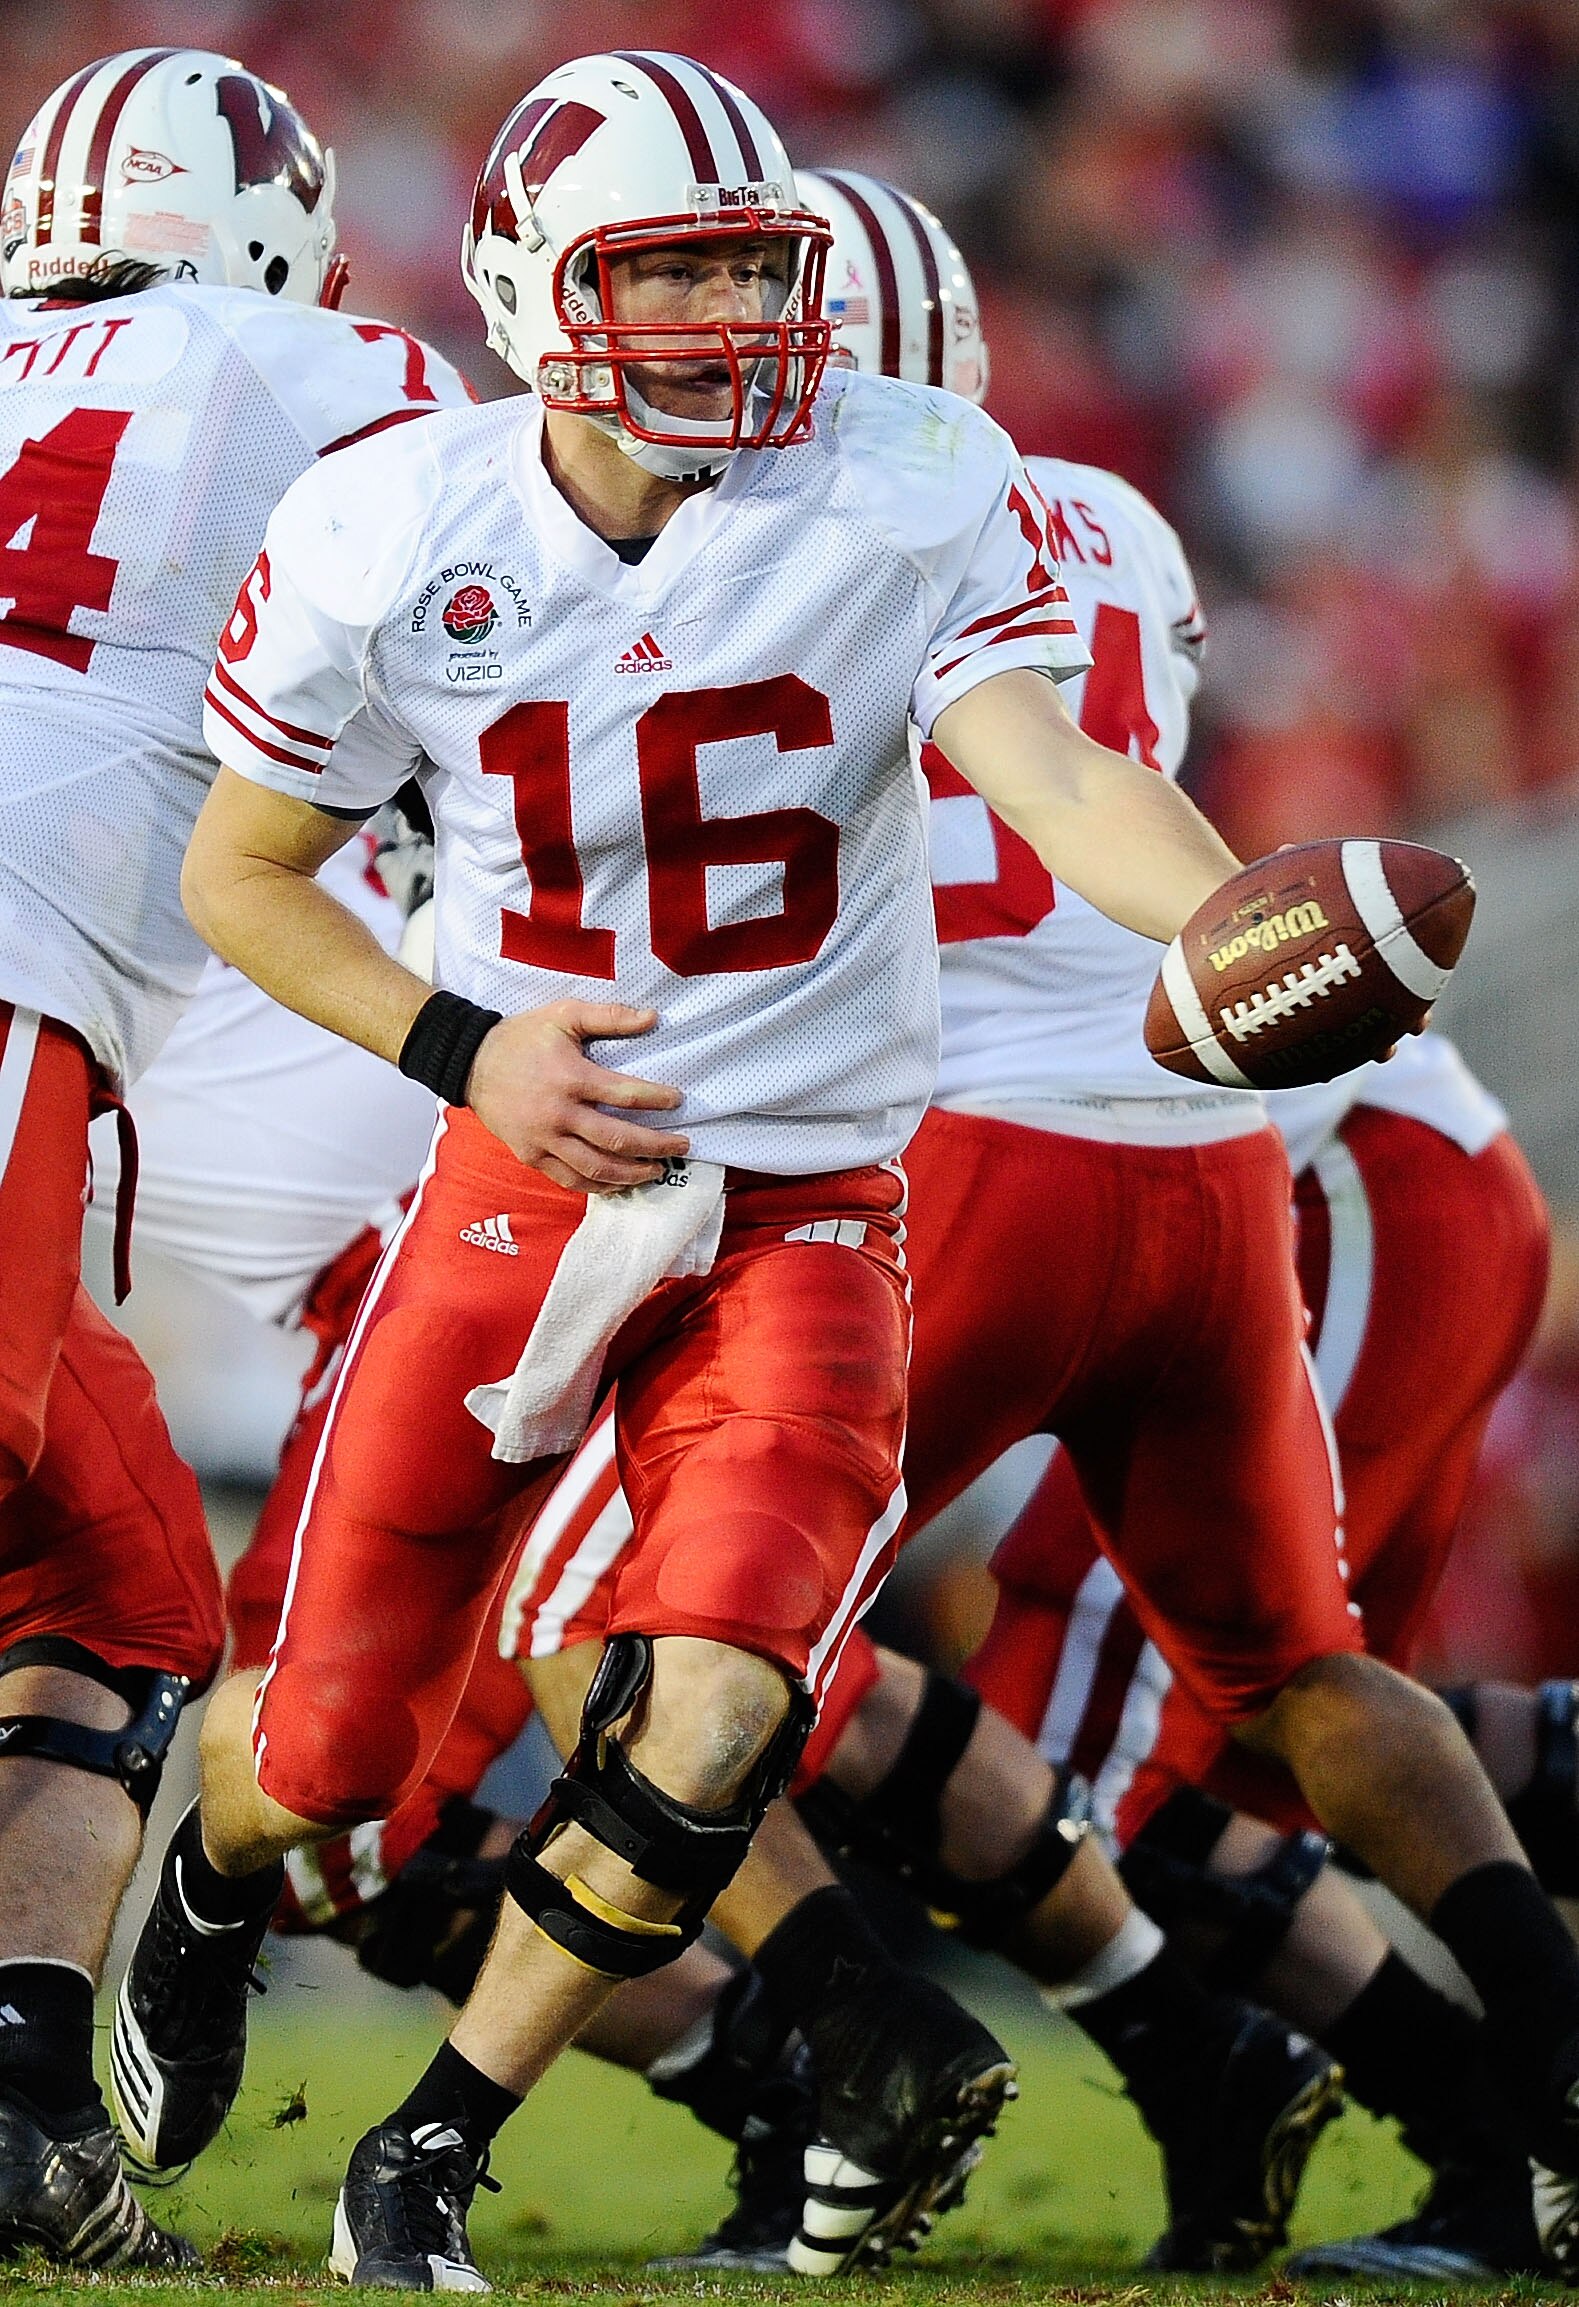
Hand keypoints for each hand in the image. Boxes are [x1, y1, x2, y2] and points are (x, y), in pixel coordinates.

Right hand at [466, 1001, 686, 1193]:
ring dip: (630, 1174)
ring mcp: (543, 1139)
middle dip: (655, 1146)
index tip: (678, 1101)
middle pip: (616, 1139)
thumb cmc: (522, 1037)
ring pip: (595, 1168)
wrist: (470, 1062)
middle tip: (681, 1148)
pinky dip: (597, 1187)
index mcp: (570, 1078)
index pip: (625, 1094)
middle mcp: (558, 1114)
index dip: (657, 1099)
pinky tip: (618, 1185)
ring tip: (655, 1170)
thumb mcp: (564, 1015)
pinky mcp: (530, 1155)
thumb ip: (609, 1016)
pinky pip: (568, 1179)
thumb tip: (652, 1018)